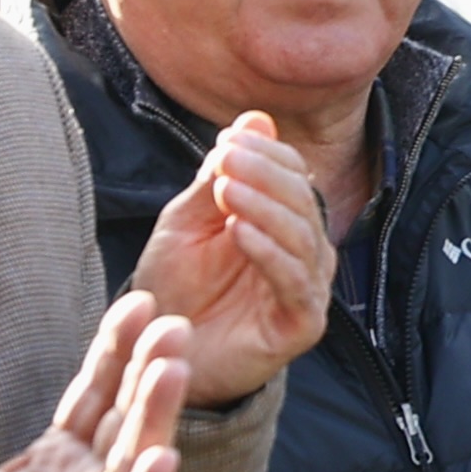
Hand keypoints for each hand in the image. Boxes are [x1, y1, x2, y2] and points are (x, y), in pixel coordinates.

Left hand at [0, 308, 193, 471]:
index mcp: (50, 466)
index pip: (93, 399)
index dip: (115, 354)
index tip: (139, 305)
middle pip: (124, 423)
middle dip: (149, 374)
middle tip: (175, 325)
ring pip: (133, 468)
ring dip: (157, 420)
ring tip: (172, 372)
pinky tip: (164, 459)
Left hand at [124, 111, 332, 405]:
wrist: (163, 352)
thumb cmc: (178, 288)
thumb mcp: (188, 221)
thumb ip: (219, 178)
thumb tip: (257, 120)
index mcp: (284, 225)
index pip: (294, 178)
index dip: (268, 154)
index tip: (228, 139)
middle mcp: (305, 254)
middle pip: (303, 203)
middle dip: (265, 175)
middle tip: (227, 158)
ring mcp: (307, 290)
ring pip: (304, 239)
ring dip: (266, 208)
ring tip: (228, 191)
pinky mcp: (302, 326)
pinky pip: (295, 284)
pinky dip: (270, 253)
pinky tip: (239, 232)